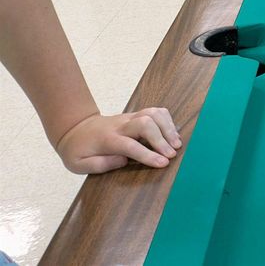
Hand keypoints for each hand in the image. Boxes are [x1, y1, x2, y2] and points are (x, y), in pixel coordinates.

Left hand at [55, 108, 181, 173]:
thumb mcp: (78, 164)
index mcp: (107, 139)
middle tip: (172, 154)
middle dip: (162, 138)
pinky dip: (167, 120)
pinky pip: (155, 111)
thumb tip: (123, 161)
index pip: (130, 145)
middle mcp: (121, 125)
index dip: (148, 154)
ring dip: (168, 128)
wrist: (75, 129)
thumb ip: (99, 165)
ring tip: (177, 144)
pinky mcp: (136, 115)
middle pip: (146, 123)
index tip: (163, 163)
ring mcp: (129, 118)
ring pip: (153, 113)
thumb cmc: (78, 150)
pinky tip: (172, 134)